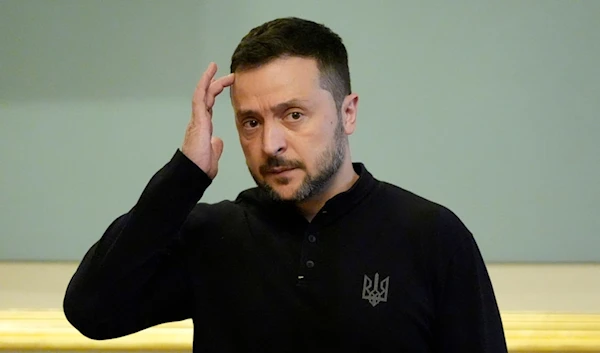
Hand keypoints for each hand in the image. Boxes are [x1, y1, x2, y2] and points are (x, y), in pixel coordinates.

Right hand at [182, 62, 233, 178]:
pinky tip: (210, 74)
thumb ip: (216, 147)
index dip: (216, 93)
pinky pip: (199, 97)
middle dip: (217, 84)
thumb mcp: (213, 156)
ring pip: (201, 94)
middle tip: (230, 75)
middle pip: (206, 97)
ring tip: (216, 67)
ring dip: (210, 80)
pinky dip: (204, 84)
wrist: (194, 174)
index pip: (209, 105)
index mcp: (203, 128)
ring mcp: (197, 119)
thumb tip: (218, 141)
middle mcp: (198, 121)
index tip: (227, 85)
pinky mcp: (197, 120)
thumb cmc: (200, 168)